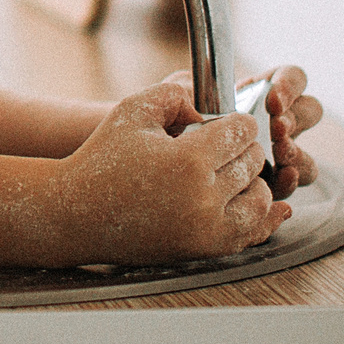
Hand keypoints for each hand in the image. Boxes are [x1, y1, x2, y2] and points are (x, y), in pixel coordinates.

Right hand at [51, 80, 287, 263]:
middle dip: (242, 149)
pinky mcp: (204, 250)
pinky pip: (251, 234)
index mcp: (189, 160)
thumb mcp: (133, 110)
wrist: (76, 214)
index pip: (242, 132)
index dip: (235, 122)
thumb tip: (209, 108)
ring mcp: (206, 230)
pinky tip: (266, 205)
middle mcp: (204, 198)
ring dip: (253, 181)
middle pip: (253, 163)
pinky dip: (261, 218)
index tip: (226, 122)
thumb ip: (175, 94)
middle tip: (224, 146)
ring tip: (235, 172)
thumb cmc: (102, 159)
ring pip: (260, 199)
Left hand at [156, 65, 324, 198]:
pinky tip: (280, 176)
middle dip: (297, 118)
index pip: (291, 79)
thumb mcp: (174, 100)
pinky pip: (291, 182)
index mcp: (260, 93)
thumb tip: (193, 90)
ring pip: (307, 151)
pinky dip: (289, 180)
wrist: (162, 171)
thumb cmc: (172, 127)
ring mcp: (276, 155)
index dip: (289, 85)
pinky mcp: (269, 184)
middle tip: (276, 127)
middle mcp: (275, 122)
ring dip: (297, 152)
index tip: (272, 98)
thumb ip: (184, 88)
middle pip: (309, 112)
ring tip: (279, 152)